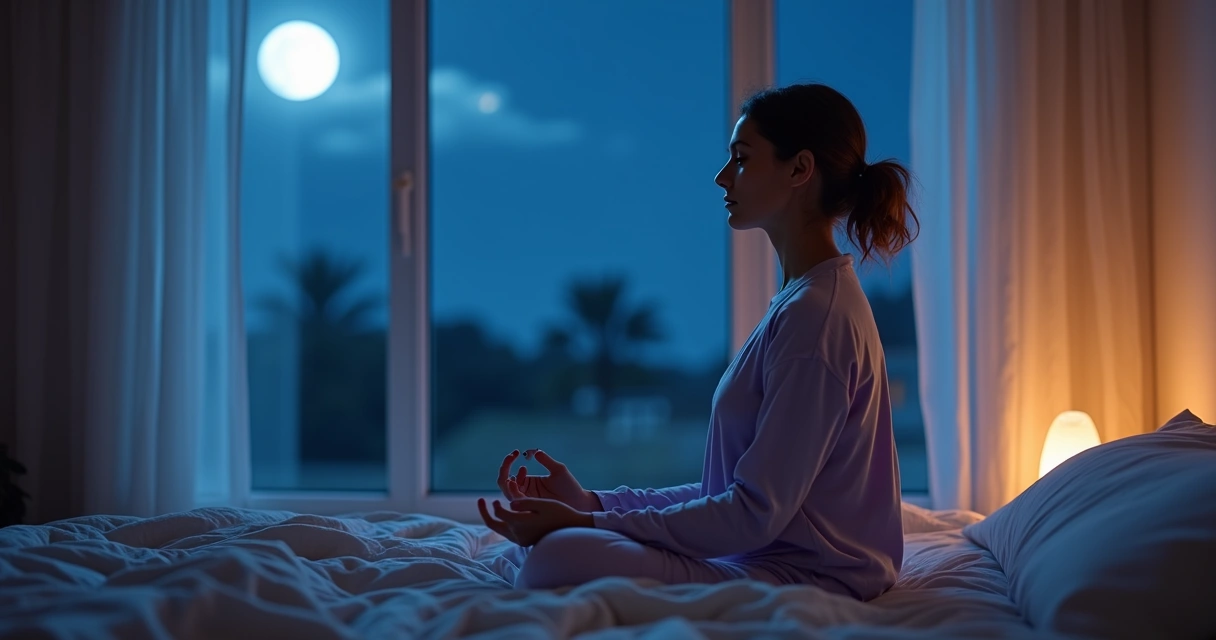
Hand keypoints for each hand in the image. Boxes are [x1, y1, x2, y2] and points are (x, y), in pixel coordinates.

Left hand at [477, 497, 593, 546]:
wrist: (573, 530)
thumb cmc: (560, 513)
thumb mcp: (543, 504)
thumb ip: (524, 502)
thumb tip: (509, 502)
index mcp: (521, 524)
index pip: (500, 513)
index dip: (496, 502)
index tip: (497, 494)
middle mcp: (518, 535)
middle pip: (494, 525)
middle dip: (485, 513)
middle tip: (480, 501)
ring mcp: (521, 540)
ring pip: (500, 529)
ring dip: (495, 518)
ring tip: (493, 506)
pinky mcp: (525, 542)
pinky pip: (508, 532)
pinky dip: (504, 522)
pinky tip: (508, 513)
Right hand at [497, 449, 600, 511]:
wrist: (579, 502)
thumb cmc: (569, 487)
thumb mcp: (558, 470)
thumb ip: (546, 461)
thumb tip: (534, 452)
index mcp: (527, 481)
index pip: (510, 472)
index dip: (508, 462)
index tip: (515, 452)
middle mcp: (524, 491)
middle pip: (503, 482)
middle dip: (504, 468)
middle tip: (511, 456)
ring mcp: (526, 501)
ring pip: (507, 491)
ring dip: (507, 479)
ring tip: (521, 469)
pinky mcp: (530, 509)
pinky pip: (515, 501)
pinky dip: (513, 490)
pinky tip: (519, 480)